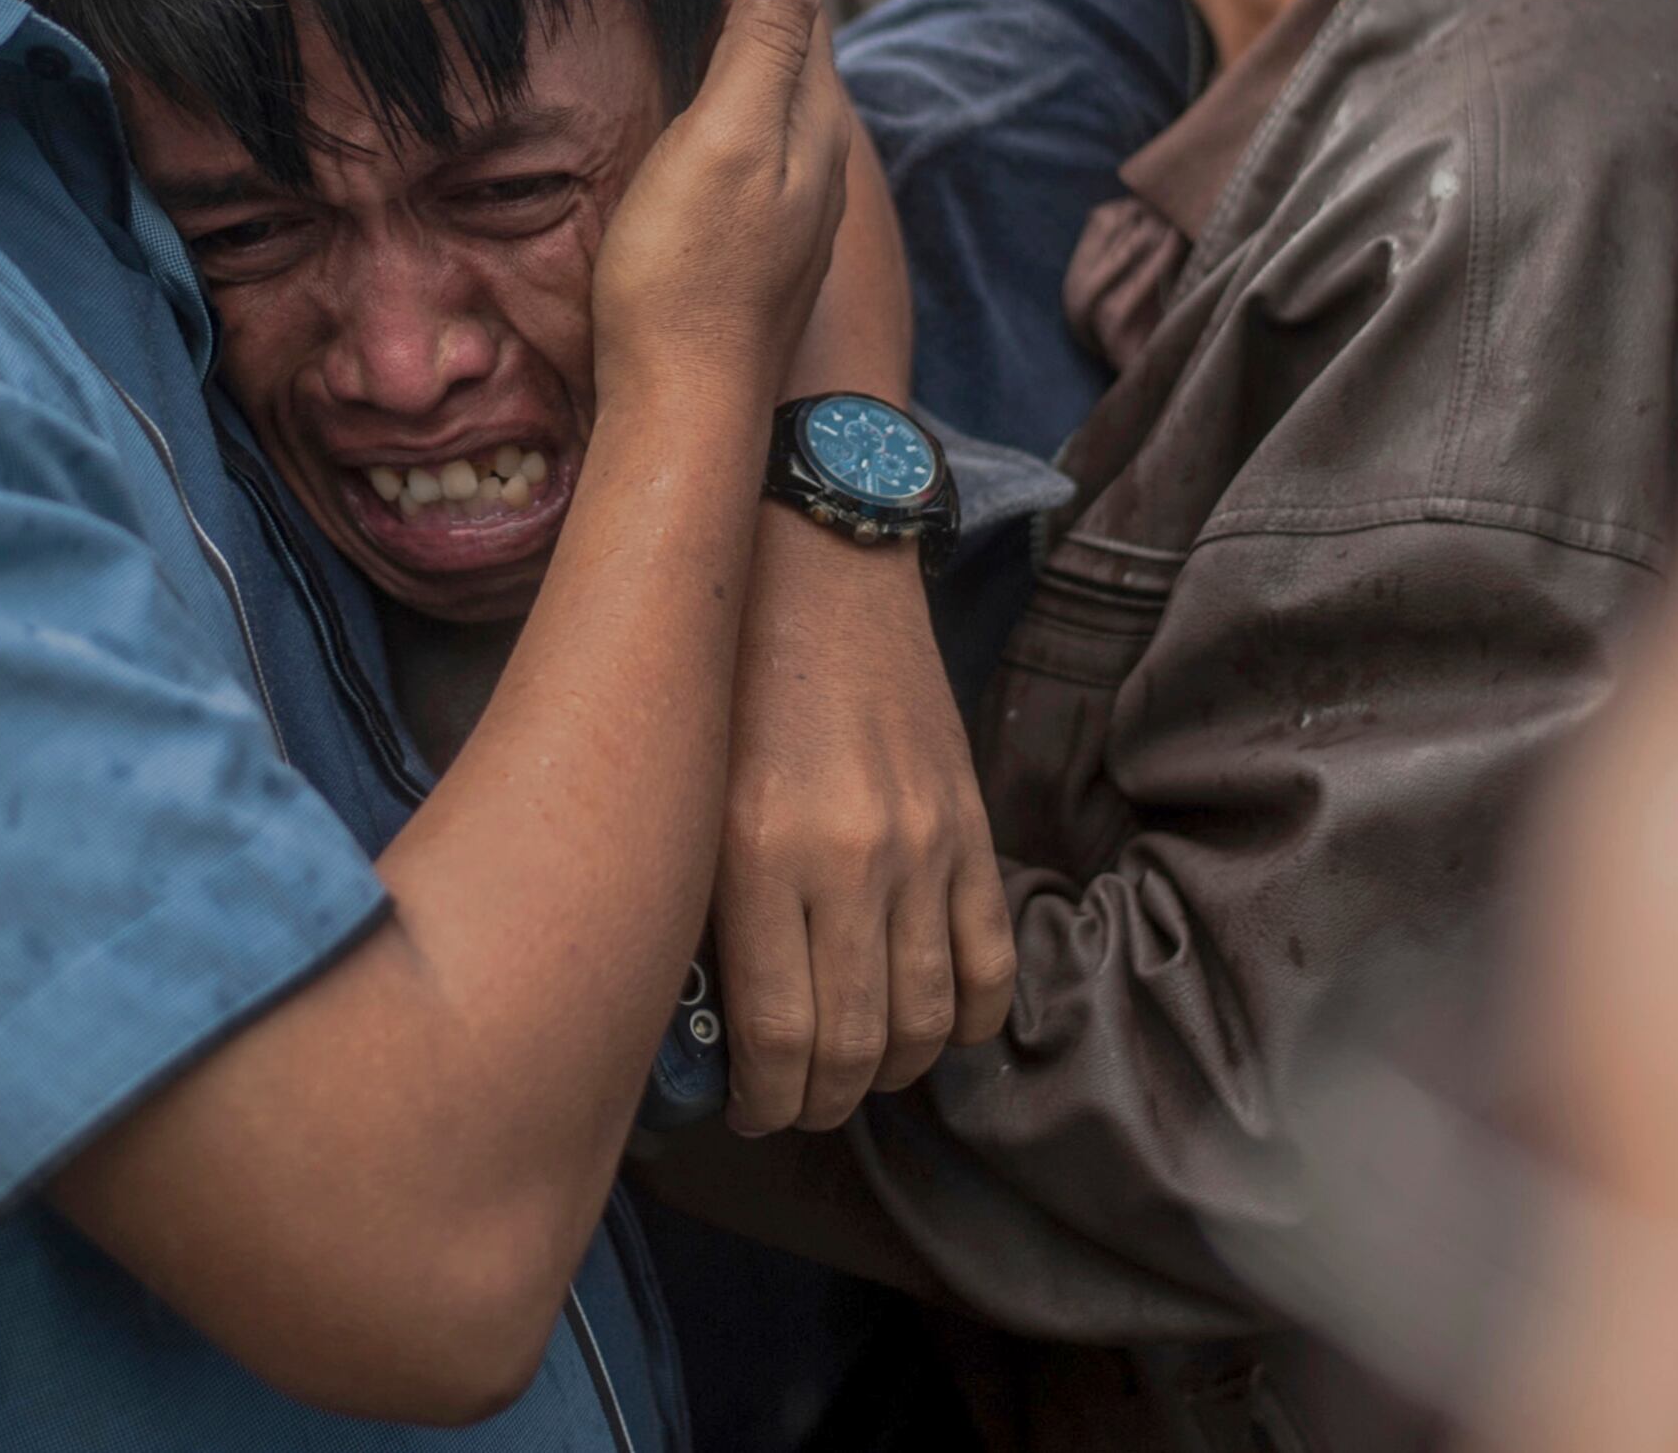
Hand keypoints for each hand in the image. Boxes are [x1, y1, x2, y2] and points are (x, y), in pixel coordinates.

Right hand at [594, 0, 849, 402]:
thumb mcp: (728, 144)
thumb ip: (766, 50)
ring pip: (774, 80)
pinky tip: (703, 81)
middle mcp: (815, 153)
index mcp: (813, 118)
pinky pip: (750, 123)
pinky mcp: (752, 231)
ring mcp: (787, 197)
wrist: (684, 409)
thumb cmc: (692, 278)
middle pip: (792, 31)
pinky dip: (729, 75)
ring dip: (747, 19)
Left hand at [714, 510, 1016, 1132]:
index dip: (767, 1099)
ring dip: (892, 1073)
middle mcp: (848, 859)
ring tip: (856, 1076)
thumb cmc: (722, 681)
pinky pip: (992, 961)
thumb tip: (707, 1025)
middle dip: (823, 1101)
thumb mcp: (685, 793)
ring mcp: (923, 845)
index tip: (748, 1109)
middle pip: (857, 1045)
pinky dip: (967, 1020)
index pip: (780, 1034)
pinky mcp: (970, 825)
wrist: (815, 569)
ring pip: (928, 1020)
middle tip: (796, 1105)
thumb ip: (704, 907)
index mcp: (756, 855)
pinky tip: (933, 1031)